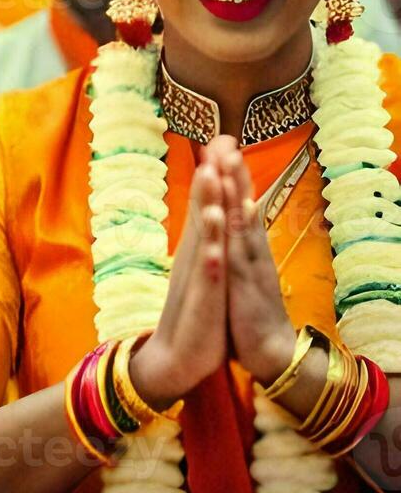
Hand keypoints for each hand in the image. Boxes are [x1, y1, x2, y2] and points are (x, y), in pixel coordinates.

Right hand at [128, 148, 230, 411]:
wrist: (175, 359)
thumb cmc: (194, 315)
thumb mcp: (202, 272)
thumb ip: (205, 242)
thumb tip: (208, 213)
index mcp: (198, 251)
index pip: (205, 204)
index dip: (214, 172)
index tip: (220, 139)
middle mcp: (195, 258)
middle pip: (202, 210)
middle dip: (210, 176)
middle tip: (215, 141)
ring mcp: (197, 280)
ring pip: (204, 238)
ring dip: (205, 208)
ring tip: (210, 179)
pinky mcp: (202, 304)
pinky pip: (208, 280)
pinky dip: (212, 260)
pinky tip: (216, 246)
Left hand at [210, 136, 296, 385]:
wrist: (271, 353)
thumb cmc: (251, 310)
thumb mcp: (242, 270)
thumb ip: (238, 245)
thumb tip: (235, 219)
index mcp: (247, 247)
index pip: (238, 203)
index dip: (230, 174)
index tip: (221, 142)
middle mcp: (251, 251)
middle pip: (242, 205)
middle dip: (234, 173)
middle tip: (226, 138)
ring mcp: (248, 268)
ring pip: (240, 225)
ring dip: (233, 194)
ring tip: (226, 165)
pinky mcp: (241, 290)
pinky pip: (233, 261)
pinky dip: (227, 239)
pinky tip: (222, 218)